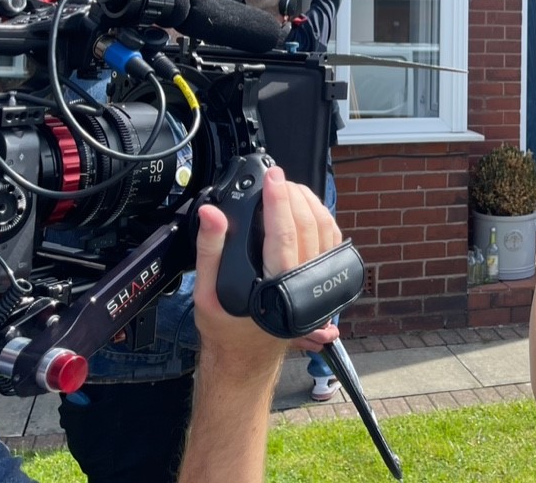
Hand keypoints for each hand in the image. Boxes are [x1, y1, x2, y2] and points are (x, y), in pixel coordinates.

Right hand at [192, 168, 341, 371]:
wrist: (244, 357)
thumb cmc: (225, 329)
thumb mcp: (205, 293)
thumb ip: (209, 249)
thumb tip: (212, 213)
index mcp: (274, 287)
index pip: (283, 233)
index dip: (278, 199)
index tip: (271, 177)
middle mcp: (302, 285)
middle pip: (307, 226)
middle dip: (293, 194)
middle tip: (276, 178)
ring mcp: (316, 283)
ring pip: (324, 231)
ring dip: (309, 202)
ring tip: (288, 187)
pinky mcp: (321, 282)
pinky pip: (330, 241)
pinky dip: (321, 218)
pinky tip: (305, 207)